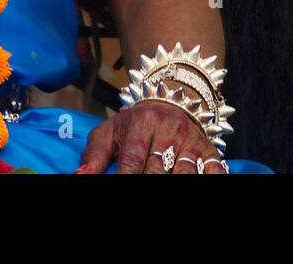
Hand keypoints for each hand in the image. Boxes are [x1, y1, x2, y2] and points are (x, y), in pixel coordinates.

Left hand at [76, 99, 225, 174]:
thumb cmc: (135, 124)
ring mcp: (191, 140)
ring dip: (174, 183)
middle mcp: (169, 129)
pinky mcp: (208, 150)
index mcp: (142, 123)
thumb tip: (79, 176)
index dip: (125, 179)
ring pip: (185, 173)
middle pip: (158, 171)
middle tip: (140, 192)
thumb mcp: (111, 131)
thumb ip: (95, 155)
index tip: (120, 186)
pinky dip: (208, 178)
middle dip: (148, 184)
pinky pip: (213, 170)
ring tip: (164, 187)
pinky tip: (197, 181)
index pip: (132, 161)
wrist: (171, 100)